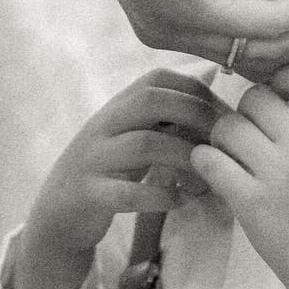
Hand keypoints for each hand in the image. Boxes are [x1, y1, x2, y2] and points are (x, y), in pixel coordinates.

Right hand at [10, 70, 227, 288]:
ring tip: (207, 181)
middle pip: (150, 100)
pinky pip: (126, 192)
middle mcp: (104, 123)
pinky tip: (181, 201)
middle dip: (195, 115)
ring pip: (143, 144)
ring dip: (184, 160)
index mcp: (118, 105)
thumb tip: (215, 80)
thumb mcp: (134, 132)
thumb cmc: (110, 168)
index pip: (159, 78)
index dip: (199, 92)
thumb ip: (168, 111)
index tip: (228, 119)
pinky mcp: (88, 194)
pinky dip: (159, 197)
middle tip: (224, 144)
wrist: (60, 211)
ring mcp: (93, 157)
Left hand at [190, 64, 288, 288]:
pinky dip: (205, 161)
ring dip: (222, 137)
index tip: (277, 94)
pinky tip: (215, 170)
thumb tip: (284, 84)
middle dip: (245, 110)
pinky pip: (210, 160)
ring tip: (231, 154)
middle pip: (256, 97)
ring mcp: (277, 175)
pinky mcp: (250, 202)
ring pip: (227, 126)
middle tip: (248, 132)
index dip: (283, 77)